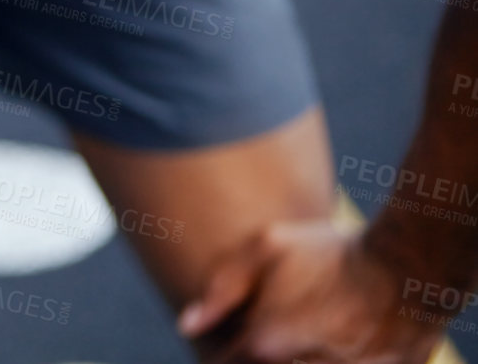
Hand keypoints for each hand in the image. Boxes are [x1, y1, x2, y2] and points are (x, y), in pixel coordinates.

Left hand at [178, 219, 446, 362]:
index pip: (226, 363)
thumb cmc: (334, 251)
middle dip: (261, 354)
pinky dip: (333, 358)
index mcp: (267, 342)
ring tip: (305, 328)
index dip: (223, 352)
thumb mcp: (270, 247)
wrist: (412, 264)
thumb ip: (224, 286)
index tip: (236, 335)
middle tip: (275, 329)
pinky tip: (333, 338)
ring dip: (296, 356)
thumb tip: (188, 325)